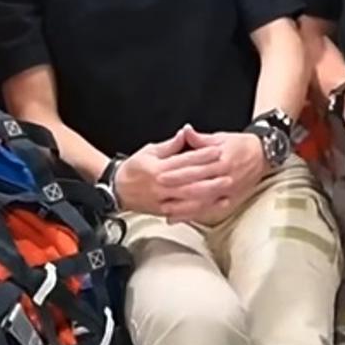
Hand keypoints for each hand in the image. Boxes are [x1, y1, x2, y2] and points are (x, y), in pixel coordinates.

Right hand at [111, 127, 247, 222]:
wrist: (116, 190)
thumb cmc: (133, 168)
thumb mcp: (149, 151)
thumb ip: (170, 145)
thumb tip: (185, 133)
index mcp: (158, 168)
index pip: (185, 161)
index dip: (202, 155)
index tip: (217, 150)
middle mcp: (162, 185)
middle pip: (190, 180)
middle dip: (211, 176)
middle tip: (229, 172)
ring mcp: (163, 200)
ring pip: (189, 198)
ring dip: (209, 194)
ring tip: (225, 188)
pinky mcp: (164, 211)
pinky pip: (184, 212)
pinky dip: (199, 209)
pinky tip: (212, 206)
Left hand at [150, 127, 267, 223]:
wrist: (263, 155)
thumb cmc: (240, 145)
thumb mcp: (221, 138)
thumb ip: (200, 139)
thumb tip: (185, 131)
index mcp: (222, 159)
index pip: (195, 167)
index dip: (177, 172)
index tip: (160, 174)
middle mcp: (226, 177)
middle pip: (198, 186)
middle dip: (176, 191)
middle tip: (158, 193)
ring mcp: (229, 191)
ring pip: (203, 202)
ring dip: (184, 207)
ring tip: (165, 209)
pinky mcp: (231, 201)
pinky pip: (211, 211)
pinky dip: (195, 215)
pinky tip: (181, 218)